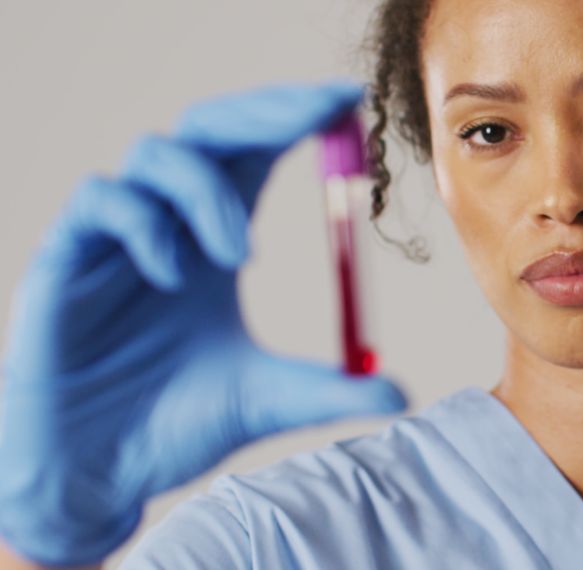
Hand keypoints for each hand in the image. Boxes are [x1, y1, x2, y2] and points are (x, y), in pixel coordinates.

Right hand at [0, 82, 408, 565]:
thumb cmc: (171, 430)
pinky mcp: (65, 258)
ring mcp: (116, 238)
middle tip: (317, 115)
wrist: (95, 477)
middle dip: (266, 112)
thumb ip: (330, 391)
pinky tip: (172, 278)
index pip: (257, 154)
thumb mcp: (266, 402)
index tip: (349, 101)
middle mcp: (169, 226)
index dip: (297, 119)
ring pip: (157, 152)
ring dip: (208, 188)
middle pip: (211, 128)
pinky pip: (102, 201)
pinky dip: (145, 224)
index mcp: (215, 241)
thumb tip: (403, 393)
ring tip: (240, 254)